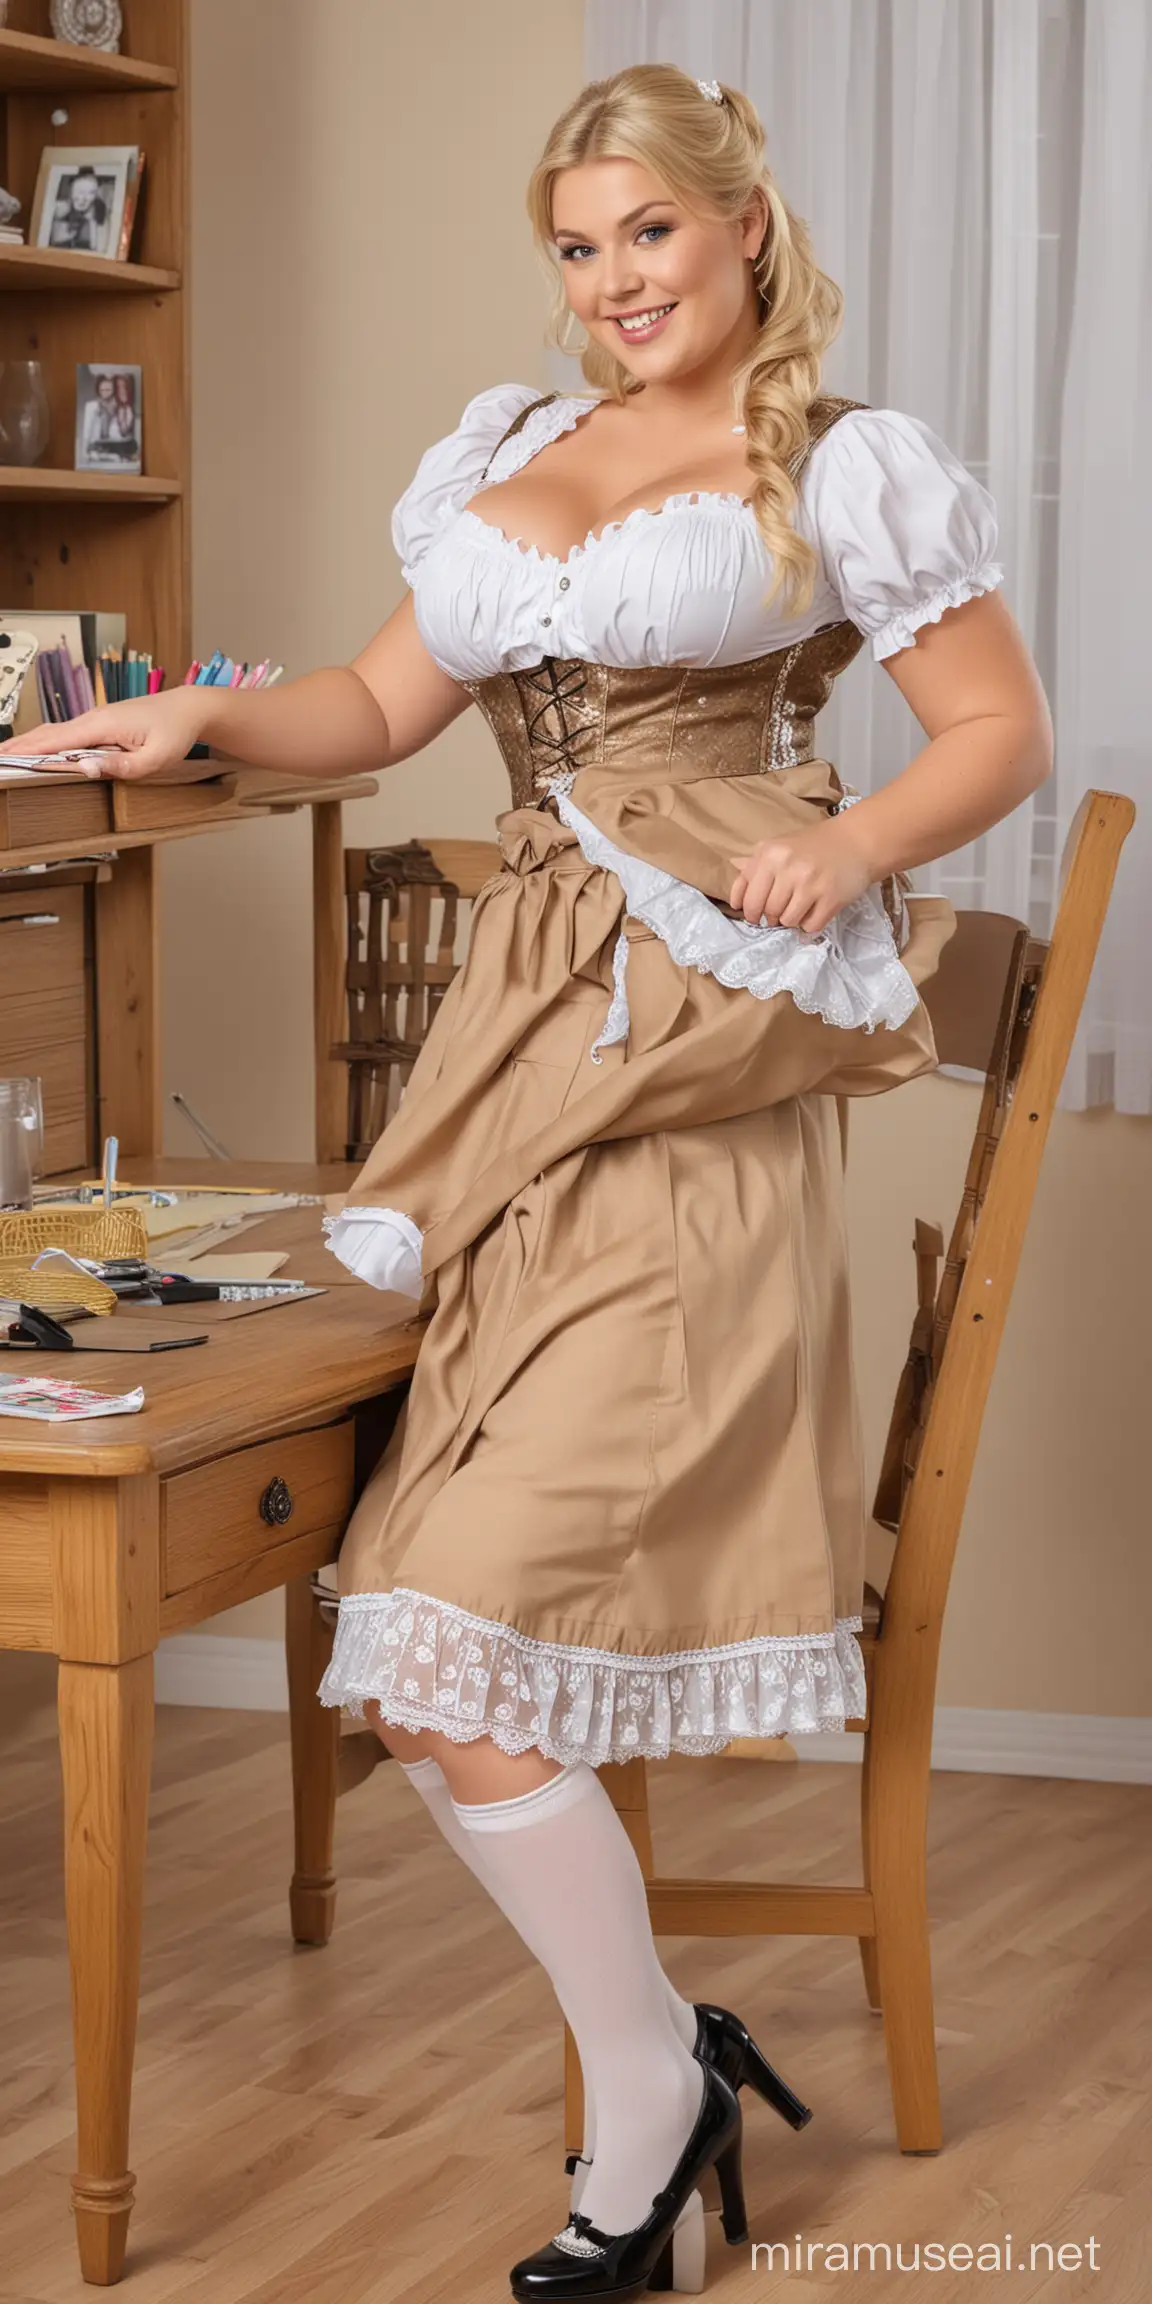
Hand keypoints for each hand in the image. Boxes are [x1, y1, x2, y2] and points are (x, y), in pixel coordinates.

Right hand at [0, 688, 213, 779]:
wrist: (189, 709)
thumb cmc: (175, 732)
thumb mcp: (154, 758)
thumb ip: (121, 766)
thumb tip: (84, 769)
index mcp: (102, 726)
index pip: (56, 741)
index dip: (29, 751)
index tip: (7, 759)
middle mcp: (93, 719)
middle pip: (48, 734)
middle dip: (20, 746)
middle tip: (0, 760)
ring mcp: (96, 720)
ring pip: (55, 732)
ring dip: (30, 743)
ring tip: (9, 756)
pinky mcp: (101, 724)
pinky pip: (67, 733)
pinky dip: (47, 741)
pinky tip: (39, 749)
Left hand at [729, 815, 876, 935]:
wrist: (856, 841)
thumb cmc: (814, 845)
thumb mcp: (780, 846)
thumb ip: (756, 861)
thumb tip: (733, 866)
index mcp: (770, 854)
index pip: (747, 897)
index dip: (748, 911)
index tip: (754, 915)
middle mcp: (788, 868)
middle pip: (766, 912)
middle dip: (770, 917)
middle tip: (778, 913)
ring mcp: (810, 884)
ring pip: (787, 921)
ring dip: (791, 920)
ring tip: (799, 908)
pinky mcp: (831, 898)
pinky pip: (810, 926)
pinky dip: (809, 925)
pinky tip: (814, 911)